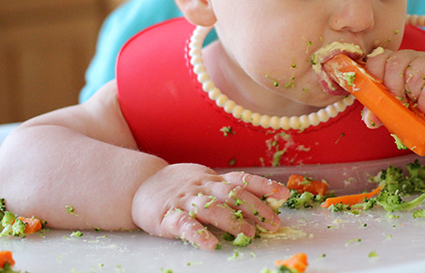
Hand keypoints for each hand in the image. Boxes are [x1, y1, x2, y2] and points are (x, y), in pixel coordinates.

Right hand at [131, 163, 289, 249]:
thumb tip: (265, 204)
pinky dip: (198, 234)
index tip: (284, 195)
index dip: (264, 185)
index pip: (242, 179)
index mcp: (214, 180)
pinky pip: (184, 224)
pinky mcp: (167, 216)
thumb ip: (230, 191)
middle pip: (232, 194)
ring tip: (248, 235)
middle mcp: (203, 187)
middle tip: (273, 224)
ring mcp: (185, 200)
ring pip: (211, 208)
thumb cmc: (181, 187)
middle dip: (255, 208)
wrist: (140, 184)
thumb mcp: (206, 183)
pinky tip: (211, 245)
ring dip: (232, 221)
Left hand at [363, 49, 424, 132]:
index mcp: (389, 63)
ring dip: (413, 96)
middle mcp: (408, 58)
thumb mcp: (393, 110)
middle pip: (394, 64)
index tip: (381, 96)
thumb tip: (370, 119)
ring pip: (415, 73)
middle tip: (400, 104)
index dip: (376, 78)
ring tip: (417, 107)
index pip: (376, 60)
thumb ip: (378, 111)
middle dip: (394, 90)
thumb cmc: (413, 109)